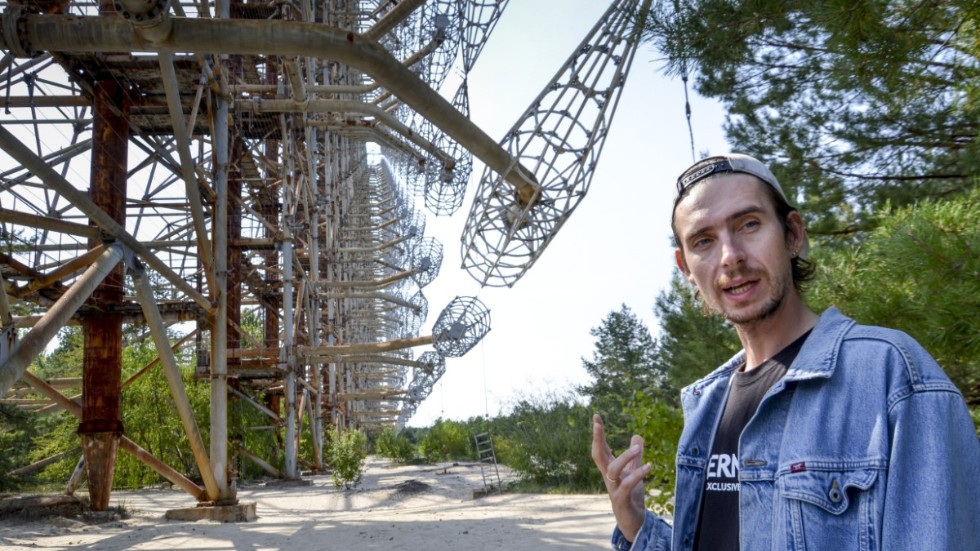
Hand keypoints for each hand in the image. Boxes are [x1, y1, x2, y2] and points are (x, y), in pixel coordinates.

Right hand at [592, 413, 649, 541]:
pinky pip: (627, 485)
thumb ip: (635, 457)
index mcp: (610, 469)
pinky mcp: (622, 500)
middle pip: (597, 456)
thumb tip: (637, 435)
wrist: (634, 523)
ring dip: (625, 457)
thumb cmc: (631, 497)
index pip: (601, 448)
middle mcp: (608, 477)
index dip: (599, 433)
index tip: (596, 416)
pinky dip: (637, 474)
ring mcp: (613, 489)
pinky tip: (649, 466)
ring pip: (613, 469)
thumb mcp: (634, 473)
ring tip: (639, 448)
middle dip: (597, 439)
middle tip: (598, 423)